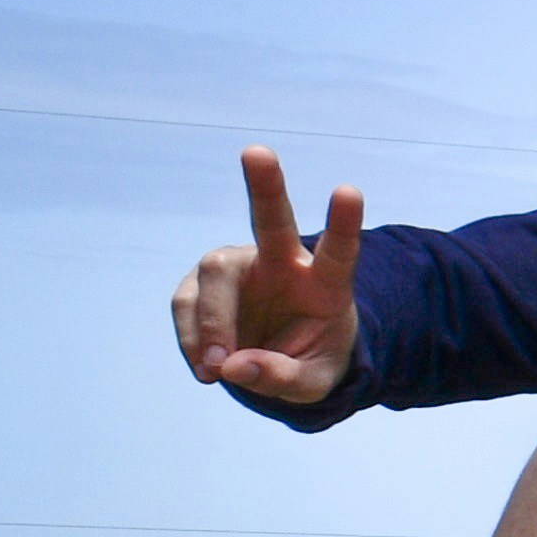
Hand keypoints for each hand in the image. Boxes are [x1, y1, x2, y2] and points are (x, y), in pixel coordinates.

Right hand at [176, 147, 364, 402]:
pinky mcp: (204, 282)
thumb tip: (234, 366)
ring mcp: (241, 268)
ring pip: (214, 275)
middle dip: (266, 185)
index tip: (349, 189)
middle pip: (272, 220)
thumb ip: (282, 377)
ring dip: (210, 324)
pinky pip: (186, 302)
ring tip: (216, 371)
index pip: (339, 251)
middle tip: (256, 152)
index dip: (343, 223)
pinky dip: (191, 338)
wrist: (284, 358)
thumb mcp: (311, 383)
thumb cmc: (310, 360)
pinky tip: (206, 367)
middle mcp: (282, 263)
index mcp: (324, 283)